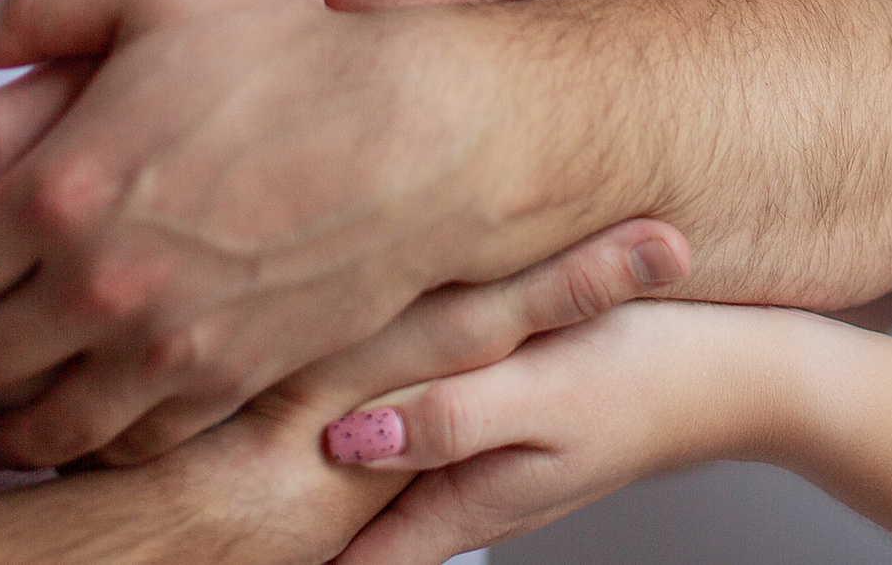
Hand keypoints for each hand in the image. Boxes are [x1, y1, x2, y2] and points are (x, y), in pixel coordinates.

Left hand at [0, 0, 585, 467]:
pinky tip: (102, 401)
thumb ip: (42, 6)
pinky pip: (123, 450)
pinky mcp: (225, 385)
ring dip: (11, 412)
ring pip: (31, 430)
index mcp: (57, 193)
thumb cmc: (295, 56)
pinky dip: (97, 439)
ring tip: (20, 385)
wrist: (420, 138)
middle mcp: (93, 287)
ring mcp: (161, 349)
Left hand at [154, 219, 696, 563]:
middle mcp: (443, 483)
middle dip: (251, 491)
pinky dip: (349, 399)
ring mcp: (459, 447)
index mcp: (451, 497)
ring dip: (294, 433)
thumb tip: (347, 436)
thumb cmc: (652, 380)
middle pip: (323, 509)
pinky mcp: (477, 406)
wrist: (737, 372)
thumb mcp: (547, 397)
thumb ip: (447, 418)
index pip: (331, 559)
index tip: (170, 540)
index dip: (251, 554)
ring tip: (205, 410)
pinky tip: (317, 347)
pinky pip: (392, 414)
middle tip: (154, 456)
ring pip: (348, 450)